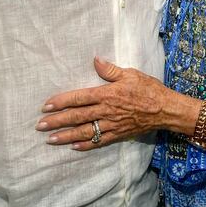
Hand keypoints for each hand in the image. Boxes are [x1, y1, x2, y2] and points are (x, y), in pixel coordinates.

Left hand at [37, 56, 170, 150]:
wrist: (165, 109)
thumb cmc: (148, 88)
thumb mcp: (130, 74)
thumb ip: (110, 70)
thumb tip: (95, 60)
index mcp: (107, 94)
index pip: (79, 98)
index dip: (61, 102)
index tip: (46, 106)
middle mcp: (106, 111)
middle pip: (77, 117)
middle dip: (57, 122)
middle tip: (40, 126)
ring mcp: (111, 125)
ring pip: (85, 132)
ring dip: (66, 136)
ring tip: (50, 140)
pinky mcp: (118, 135)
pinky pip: (99, 141)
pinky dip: (86, 145)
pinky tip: (73, 147)